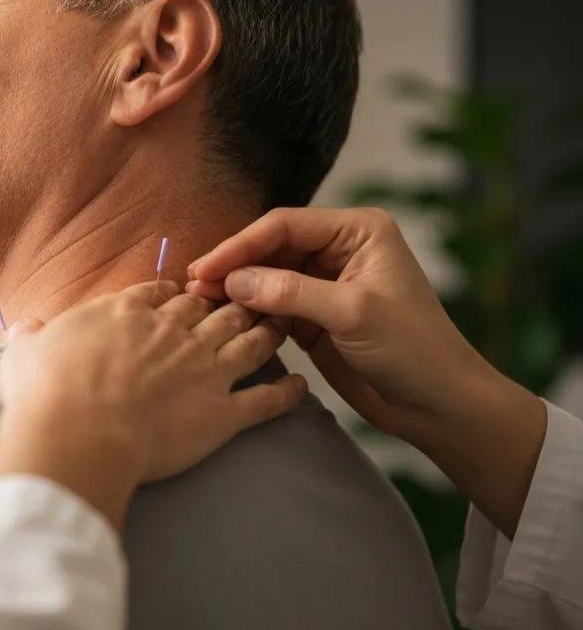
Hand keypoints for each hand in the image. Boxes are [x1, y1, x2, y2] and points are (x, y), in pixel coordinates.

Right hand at [0, 281, 305, 528]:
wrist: (77, 435)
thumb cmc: (46, 393)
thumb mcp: (25, 355)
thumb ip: (30, 337)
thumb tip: (24, 330)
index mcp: (129, 314)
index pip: (162, 293)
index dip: (176, 291)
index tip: (183, 293)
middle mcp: (175, 334)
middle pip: (213, 309)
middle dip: (230, 301)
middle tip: (243, 302)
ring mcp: (205, 371)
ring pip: (248, 341)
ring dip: (267, 330)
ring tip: (280, 325)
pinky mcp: (223, 413)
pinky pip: (267, 400)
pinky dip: (287, 393)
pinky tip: (299, 387)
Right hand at [188, 207, 546, 537]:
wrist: (436, 403)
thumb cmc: (413, 349)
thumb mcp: (352, 313)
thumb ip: (291, 292)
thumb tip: (233, 280)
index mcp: (358, 231)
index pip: (285, 225)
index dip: (241, 245)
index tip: (205, 267)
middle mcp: (339, 250)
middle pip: (271, 248)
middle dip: (234, 267)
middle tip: (193, 288)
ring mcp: (325, 285)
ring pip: (267, 277)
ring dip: (237, 290)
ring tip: (199, 304)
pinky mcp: (315, 318)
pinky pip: (272, 307)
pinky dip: (250, 313)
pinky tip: (226, 321)